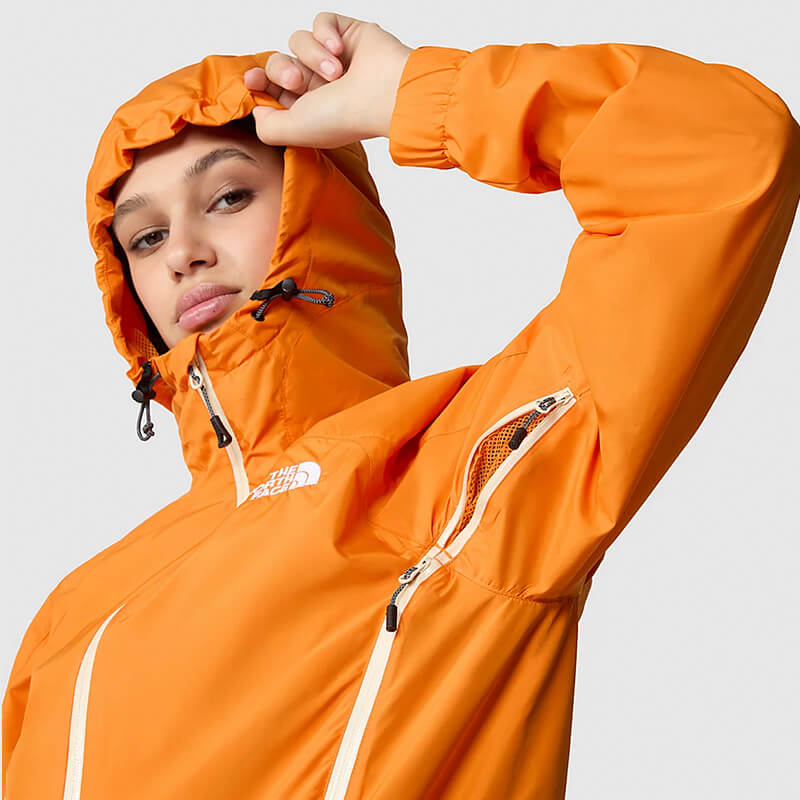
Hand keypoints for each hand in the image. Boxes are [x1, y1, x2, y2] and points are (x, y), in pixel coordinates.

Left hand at [243, 12, 412, 148]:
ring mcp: (333, 59)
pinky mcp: (347, 34)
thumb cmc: (345, 117)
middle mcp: (319, 85)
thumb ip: (265, 126)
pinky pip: (321, 21)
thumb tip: (257, 107)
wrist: (383, 95)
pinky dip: (326, 34)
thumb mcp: (292, 131)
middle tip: (298, 80)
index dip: (259, 82)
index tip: (252, 81)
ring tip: (335, 72)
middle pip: (279, 63)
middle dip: (283, 70)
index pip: (272, 89)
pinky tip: (340, 51)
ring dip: (312, 55)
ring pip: (298, 40)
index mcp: (308, 109)